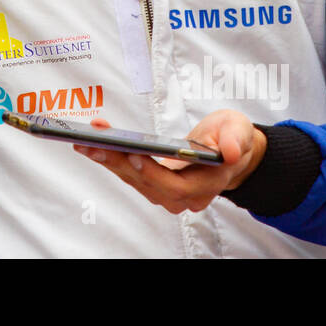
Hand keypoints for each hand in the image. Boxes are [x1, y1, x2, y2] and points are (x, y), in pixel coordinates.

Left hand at [72, 111, 265, 213]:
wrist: (229, 149)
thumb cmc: (231, 137)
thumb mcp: (239, 130)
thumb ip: (235, 140)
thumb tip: (230, 152)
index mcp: (208, 184)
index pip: (176, 187)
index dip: (154, 174)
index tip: (135, 155)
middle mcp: (186, 195)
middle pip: (147, 184)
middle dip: (118, 162)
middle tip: (92, 143)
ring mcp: (169, 192)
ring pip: (135, 180)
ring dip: (108, 160)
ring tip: (86, 141)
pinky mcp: (156, 183)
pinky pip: (131, 173)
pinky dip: (112, 157)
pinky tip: (94, 143)